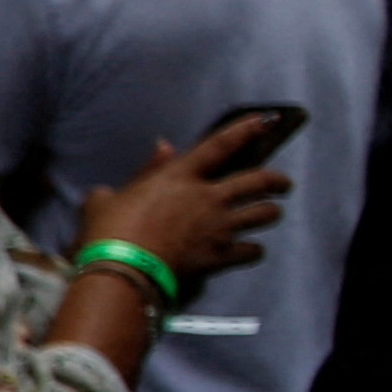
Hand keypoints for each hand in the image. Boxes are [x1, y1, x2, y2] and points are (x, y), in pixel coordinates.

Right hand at [80, 113, 292, 284]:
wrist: (123, 270)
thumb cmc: (109, 231)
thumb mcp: (111, 195)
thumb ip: (142, 171)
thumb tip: (161, 147)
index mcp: (180, 176)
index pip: (220, 145)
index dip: (246, 129)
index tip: (266, 120)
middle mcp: (208, 197)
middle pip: (259, 180)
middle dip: (277, 180)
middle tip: (283, 183)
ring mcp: (218, 227)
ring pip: (264, 213)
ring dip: (270, 211)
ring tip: (270, 212)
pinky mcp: (220, 256)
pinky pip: (252, 250)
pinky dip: (254, 249)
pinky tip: (251, 249)